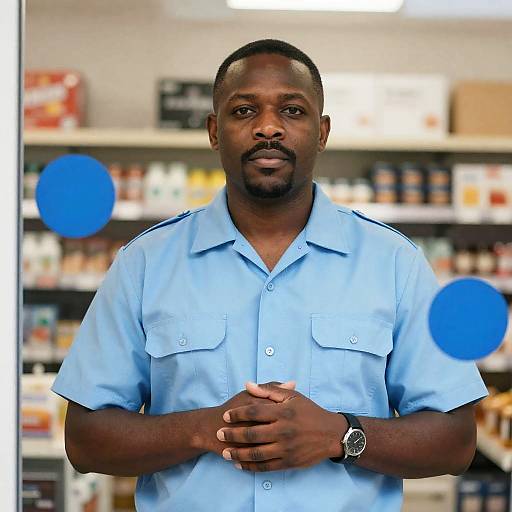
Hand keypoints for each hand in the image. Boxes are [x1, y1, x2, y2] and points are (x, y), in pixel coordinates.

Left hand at [216, 382, 347, 471]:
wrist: (331, 434)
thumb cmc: (310, 412)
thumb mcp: (292, 396)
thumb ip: (269, 390)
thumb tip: (248, 384)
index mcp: (283, 412)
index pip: (254, 411)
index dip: (238, 413)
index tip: (226, 416)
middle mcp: (284, 430)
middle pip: (252, 433)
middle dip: (232, 434)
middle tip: (220, 433)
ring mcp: (286, 448)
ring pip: (256, 453)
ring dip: (238, 453)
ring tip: (225, 452)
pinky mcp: (289, 462)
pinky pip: (266, 466)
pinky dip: (251, 467)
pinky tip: (240, 465)